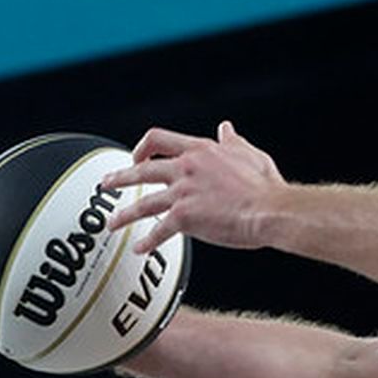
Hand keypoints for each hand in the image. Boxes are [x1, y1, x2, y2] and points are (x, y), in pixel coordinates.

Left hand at [101, 121, 286, 253]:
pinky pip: (158, 231)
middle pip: (141, 169)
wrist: (271, 209)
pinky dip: (148, 242)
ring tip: (112, 223)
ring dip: (124, 214)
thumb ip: (232, 142)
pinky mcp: (184, 218)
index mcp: (200, 150)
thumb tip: (226, 128)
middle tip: (106, 184)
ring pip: (142, 202)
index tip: (136, 158)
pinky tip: (141, 249)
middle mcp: (186, 168)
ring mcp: (183, 192)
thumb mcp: (249, 154)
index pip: (159, 139)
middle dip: (119, 178)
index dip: (142, 148)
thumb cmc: (265, 185)